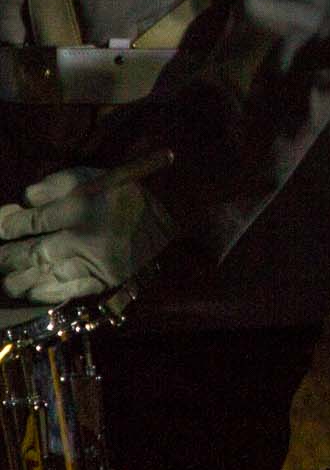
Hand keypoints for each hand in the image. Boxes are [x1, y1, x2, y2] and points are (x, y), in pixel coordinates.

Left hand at [0, 167, 173, 303]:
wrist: (173, 216)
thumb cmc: (126, 191)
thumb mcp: (94, 176)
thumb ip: (56, 184)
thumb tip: (23, 200)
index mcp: (83, 206)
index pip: (31, 221)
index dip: (7, 225)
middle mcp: (85, 237)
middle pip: (31, 252)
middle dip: (5, 257)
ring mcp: (94, 262)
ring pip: (44, 275)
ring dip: (18, 279)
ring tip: (7, 277)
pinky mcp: (104, 280)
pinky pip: (68, 291)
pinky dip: (45, 293)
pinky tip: (30, 290)